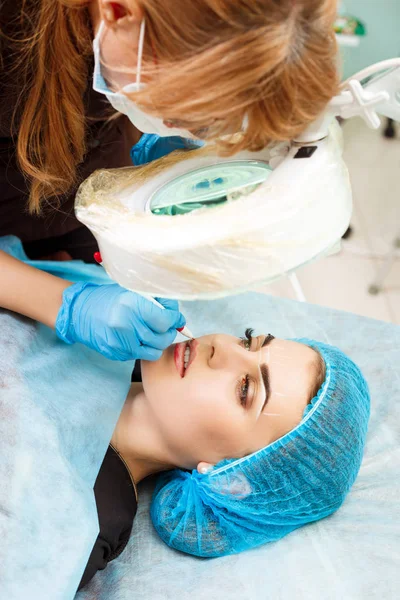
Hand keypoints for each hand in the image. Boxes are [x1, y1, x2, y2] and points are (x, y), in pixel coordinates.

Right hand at [55, 282, 184, 360]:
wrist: (79, 311)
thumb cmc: (109, 298)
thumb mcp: (132, 291)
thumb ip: (156, 302)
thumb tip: (177, 316)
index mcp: (131, 305)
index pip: (166, 320)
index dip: (175, 320)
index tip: (176, 318)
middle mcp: (126, 324)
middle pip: (162, 338)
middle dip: (169, 332)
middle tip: (167, 326)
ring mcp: (119, 342)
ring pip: (154, 351)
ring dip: (157, 343)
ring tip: (152, 333)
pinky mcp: (115, 353)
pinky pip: (139, 355)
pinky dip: (143, 348)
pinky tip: (136, 337)